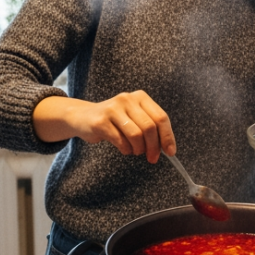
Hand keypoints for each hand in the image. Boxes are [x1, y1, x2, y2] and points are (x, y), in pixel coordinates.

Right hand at [60, 91, 175, 163]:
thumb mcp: (134, 117)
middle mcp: (127, 99)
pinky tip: (124, 148)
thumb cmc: (114, 120)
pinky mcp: (101, 121)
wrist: (83, 117)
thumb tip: (167, 147)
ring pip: (136, 135)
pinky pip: (121, 141)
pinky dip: (126, 149)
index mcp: (140, 97)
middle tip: (152, 158)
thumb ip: (151, 128)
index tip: (170, 152)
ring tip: (135, 151)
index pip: (161, 117)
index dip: (167, 136)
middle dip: (154, 147)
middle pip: (149, 127)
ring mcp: (113, 109)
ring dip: (138, 149)